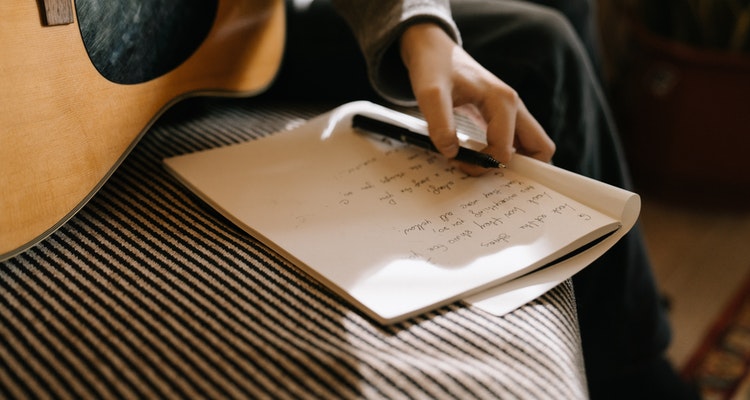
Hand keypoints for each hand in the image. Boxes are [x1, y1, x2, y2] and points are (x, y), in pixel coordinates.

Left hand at [399, 23, 554, 174]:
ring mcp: (512, 111)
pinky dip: (505, 155)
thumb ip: (439, 123)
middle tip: (485, 173)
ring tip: (480, 166)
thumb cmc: (434, 67)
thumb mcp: (429, 93)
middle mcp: (514, 106)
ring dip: (512, 163)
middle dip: (517, 169)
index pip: (505, 149)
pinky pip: (517, 142)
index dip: (482, 163)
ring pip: (531, 146)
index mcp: (503, 101)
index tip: (458, 161)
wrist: (434, 50)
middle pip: (541, 147)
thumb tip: (452, 152)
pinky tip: (480, 157)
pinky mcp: (503, 116)